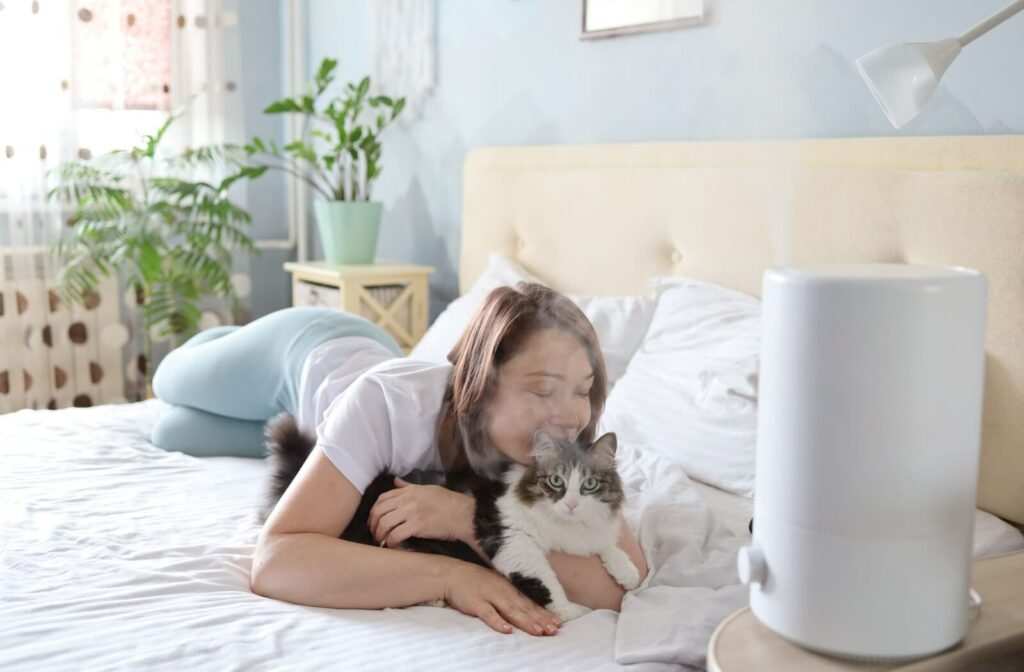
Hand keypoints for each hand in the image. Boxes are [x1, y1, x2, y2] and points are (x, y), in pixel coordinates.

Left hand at [368, 477, 473, 547]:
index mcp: (409, 490)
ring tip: (382, 542)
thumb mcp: (427, 489)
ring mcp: (412, 512)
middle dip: (373, 524)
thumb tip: (395, 481)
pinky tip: (393, 546)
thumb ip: (408, 486)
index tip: (374, 521)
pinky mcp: (418, 526)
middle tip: (375, 534)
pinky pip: (396, 535)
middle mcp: (408, 499)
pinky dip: (391, 542)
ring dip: (380, 535)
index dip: (374, 511)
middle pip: (380, 511)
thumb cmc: (448, 502)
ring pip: (384, 523)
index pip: (382, 498)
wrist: (463, 514)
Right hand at [442, 562, 561, 636]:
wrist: (452, 573)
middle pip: (525, 608)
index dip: (544, 613)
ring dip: (526, 621)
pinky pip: (488, 614)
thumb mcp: (497, 585)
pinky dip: (497, 622)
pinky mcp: (476, 603)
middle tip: (554, 630)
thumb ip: (512, 595)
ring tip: (539, 631)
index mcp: (509, 589)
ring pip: (511, 611)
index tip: (558, 623)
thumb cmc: (476, 581)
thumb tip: (528, 607)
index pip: (530, 603)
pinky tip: (507, 630)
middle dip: (540, 620)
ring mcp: (490, 596)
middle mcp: (503, 592)